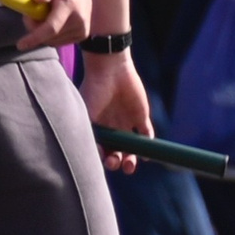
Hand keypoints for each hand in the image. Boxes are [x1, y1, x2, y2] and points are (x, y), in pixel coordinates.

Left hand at [15, 0, 92, 50]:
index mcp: (69, 6)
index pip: (51, 28)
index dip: (34, 38)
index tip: (20, 45)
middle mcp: (80, 20)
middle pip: (50, 36)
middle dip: (35, 29)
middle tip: (31, 13)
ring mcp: (83, 28)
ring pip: (54, 41)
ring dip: (43, 32)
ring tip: (43, 14)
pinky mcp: (83, 33)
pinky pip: (60, 41)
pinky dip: (52, 35)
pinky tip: (52, 20)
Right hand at [78, 50, 152, 171]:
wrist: (109, 69)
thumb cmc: (93, 91)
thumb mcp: (86, 114)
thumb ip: (89, 134)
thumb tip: (91, 156)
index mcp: (97, 128)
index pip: (101, 150)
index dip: (102, 158)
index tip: (102, 159)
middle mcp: (112, 128)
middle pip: (116, 152)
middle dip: (117, 162)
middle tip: (116, 162)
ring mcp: (127, 123)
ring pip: (131, 147)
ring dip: (132, 159)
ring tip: (130, 165)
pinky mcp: (141, 117)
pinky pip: (146, 134)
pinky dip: (147, 146)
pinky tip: (145, 155)